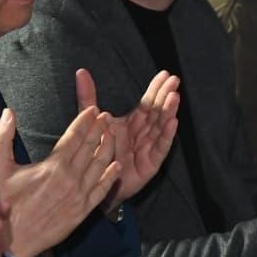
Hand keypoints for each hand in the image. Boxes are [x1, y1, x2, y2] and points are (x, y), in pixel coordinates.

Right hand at [0, 106, 119, 256]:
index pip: (75, 137)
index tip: (93, 110)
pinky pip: (102, 190)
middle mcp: (70, 178)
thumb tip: (7, 113)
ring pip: (100, 166)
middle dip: (100, 129)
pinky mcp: (83, 211)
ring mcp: (79, 195)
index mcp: (53, 165)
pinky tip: (117, 166)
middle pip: (90, 147)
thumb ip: (2, 138)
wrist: (14, 241)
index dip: (85, 121)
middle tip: (106, 116)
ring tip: (112, 134)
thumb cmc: (5, 204)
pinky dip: (111, 177)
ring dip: (108, 148)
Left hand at [77, 68, 179, 207]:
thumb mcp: (91, 121)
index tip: (165, 74)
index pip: (147, 103)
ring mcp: (148, 148)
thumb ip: (88, 97)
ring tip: (174, 97)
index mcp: (132, 123)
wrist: (94, 183)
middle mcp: (143, 133)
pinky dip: (166, 135)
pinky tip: (172, 122)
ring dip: (168, 112)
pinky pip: (160, 148)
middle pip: (157, 112)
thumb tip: (81, 72)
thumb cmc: (97, 152)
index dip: (156, 89)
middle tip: (174, 80)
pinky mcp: (151, 164)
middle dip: (166, 96)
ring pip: (161, 127)